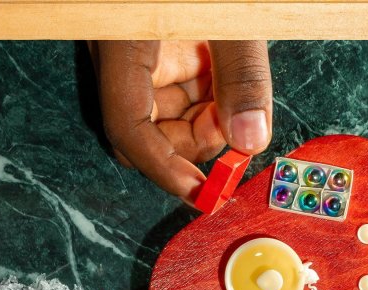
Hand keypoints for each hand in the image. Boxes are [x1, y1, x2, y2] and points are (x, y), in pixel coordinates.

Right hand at [91, 41, 271, 201]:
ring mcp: (135, 55)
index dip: (165, 169)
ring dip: (206, 119)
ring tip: (233, 87)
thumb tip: (249, 140)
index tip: (202, 193)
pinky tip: (224, 75)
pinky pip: (177, 91)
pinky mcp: (154, 48)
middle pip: (147, 131)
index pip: (128, 129)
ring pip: (166, 116)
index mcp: (121, 45)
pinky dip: (207, 97)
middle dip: (194, 142)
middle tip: (234, 126)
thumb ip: (241, 73)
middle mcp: (118, 57)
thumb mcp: (231, 17)